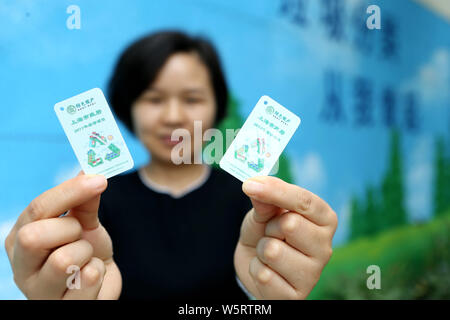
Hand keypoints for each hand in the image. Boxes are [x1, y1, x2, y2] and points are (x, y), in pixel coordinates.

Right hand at [4, 171, 121, 298]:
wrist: (100, 285)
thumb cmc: (87, 252)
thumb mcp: (85, 222)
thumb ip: (84, 199)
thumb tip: (90, 167)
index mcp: (20, 237)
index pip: (37, 209)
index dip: (70, 191)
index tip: (100, 180)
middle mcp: (21, 266)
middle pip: (34, 236)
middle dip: (71, 230)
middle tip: (81, 236)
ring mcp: (38, 291)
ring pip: (63, 260)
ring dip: (87, 255)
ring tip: (86, 260)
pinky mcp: (61, 307)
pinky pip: (87, 280)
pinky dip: (98, 273)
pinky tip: (91, 279)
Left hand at [234, 176, 337, 298]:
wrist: (256, 264)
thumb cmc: (266, 232)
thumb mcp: (264, 212)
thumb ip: (264, 200)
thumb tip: (255, 185)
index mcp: (324, 220)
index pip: (305, 201)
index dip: (276, 191)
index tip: (249, 184)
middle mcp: (325, 247)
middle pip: (290, 224)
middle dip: (270, 226)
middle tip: (271, 232)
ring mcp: (313, 274)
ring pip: (273, 251)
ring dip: (261, 250)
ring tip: (267, 253)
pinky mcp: (297, 295)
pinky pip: (264, 275)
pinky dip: (256, 269)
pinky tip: (267, 271)